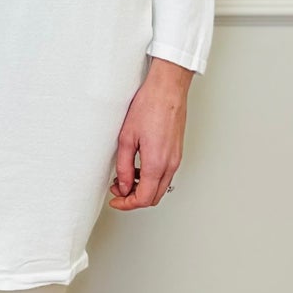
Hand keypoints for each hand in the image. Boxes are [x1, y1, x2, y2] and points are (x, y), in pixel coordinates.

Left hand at [106, 59, 191, 209]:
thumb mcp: (126, 138)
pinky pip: (165, 174)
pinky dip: (151, 178)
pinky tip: (138, 169)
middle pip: (154, 197)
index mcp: (157, 163)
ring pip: (161, 187)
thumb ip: (124, 166)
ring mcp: (176, 158)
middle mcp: (170, 164)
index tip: (115, 201)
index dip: (127, 204)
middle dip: (134, 199)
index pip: (144, 198)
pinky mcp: (177, 151)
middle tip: (117, 191)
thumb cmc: (149, 106)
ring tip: (125, 178)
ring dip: (143, 188)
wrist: (167, 89)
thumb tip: (123, 185)